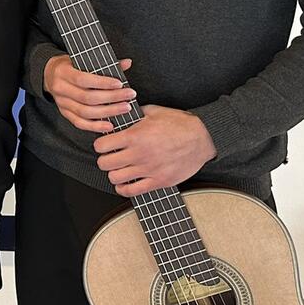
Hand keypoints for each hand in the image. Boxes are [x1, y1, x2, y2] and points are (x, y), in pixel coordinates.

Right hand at [44, 55, 134, 132]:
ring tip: (125, 108)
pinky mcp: (65, 113)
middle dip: (111, 98)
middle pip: (87, 97)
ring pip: (85, 112)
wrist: (49, 75)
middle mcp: (60, 89)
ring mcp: (62, 103)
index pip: (83, 79)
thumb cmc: (70, 66)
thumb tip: (127, 63)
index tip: (120, 84)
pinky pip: (80, 123)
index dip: (102, 83)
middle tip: (129, 96)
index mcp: (63, 72)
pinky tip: (109, 125)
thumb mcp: (82, 60)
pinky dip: (95, 126)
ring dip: (108, 112)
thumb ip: (104, 63)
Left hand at [93, 104, 217, 195]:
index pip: (101, 146)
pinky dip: (124, 188)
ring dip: (114, 174)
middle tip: (110, 157)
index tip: (104, 145)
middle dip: (105, 159)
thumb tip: (119, 114)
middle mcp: (139, 154)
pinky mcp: (159, 181)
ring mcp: (148, 170)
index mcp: (135, 136)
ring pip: (115, 179)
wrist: (203, 137)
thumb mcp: (153, 112)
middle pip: (104, 164)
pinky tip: (126, 182)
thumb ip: (133, 115)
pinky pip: (132, 192)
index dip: (100, 145)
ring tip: (119, 169)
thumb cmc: (180, 124)